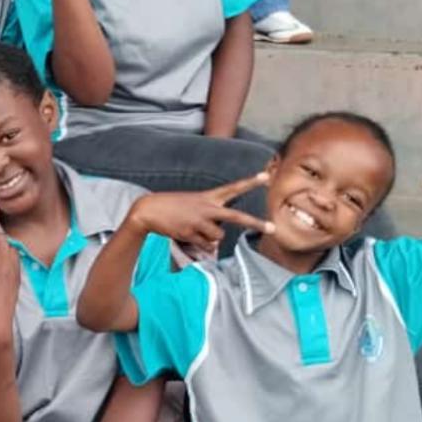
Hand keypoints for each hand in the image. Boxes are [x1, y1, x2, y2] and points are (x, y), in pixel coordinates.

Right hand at [127, 173, 273, 247]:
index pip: (233, 188)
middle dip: (256, 223)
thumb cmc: (172, 207)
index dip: (251, 182)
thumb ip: (209, 218)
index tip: (267, 176)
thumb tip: (217, 242)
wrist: (148, 210)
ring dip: (210, 237)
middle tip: (273, 229)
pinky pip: (205, 245)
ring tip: (195, 229)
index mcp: (208, 197)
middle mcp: (207, 208)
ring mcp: (199, 222)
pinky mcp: (190, 234)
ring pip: (218, 236)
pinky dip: (201, 244)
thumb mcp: (193, 204)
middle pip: (237, 217)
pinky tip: (188, 235)